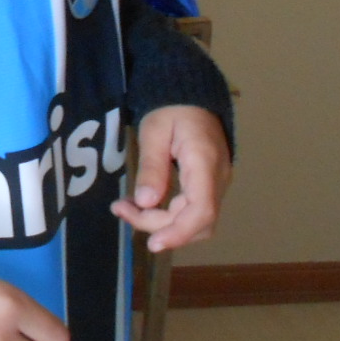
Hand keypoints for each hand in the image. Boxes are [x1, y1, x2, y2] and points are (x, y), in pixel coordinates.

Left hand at [111, 105, 231, 252]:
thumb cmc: (171, 110)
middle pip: (197, 221)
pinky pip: (192, 210)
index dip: (179, 232)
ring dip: (162, 223)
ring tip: (126, 209)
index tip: (153, 243)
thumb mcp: (154, 133)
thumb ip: (152, 167)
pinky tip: (141, 205)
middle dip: (159, 226)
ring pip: (195, 220)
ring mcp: (215, 184)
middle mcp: (217, 179)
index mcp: (205, 164)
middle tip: (122, 210)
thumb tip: (146, 202)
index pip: (202, 210)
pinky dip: (167, 215)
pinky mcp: (207, 185)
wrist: (191, 96)